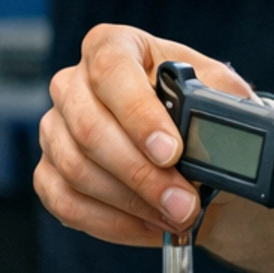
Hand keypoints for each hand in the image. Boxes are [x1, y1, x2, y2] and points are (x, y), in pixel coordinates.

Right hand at [36, 26, 250, 246]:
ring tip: (177, 216)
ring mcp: (56, 128)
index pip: (110, 69)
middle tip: (184, 202)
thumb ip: (220, 103)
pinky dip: (113, 222)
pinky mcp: (50, 172)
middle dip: (141, 173)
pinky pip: (66, 203)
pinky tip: (152, 225)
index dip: (138, 114)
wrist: (201, 162)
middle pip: (88, 127)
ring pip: (76, 169)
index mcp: (115, 47)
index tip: (171, 151)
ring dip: (133, 203)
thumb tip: (213, 126)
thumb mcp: (224, 98)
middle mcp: (74, 83)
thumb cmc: (206, 119)